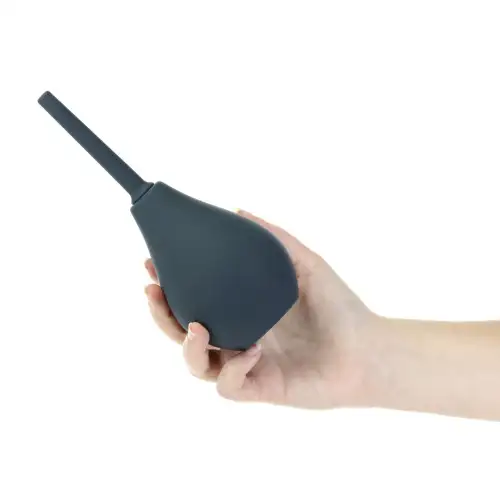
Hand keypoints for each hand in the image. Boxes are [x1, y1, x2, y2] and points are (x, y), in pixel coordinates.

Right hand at [144, 210, 375, 408]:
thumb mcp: (306, 264)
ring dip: (188, 346)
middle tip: (153, 291)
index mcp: (243, 309)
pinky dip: (232, 368)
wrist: (369, 350)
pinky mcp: (260, 389)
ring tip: (197, 326)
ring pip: (196, 365)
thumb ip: (275, 239)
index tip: (152, 265)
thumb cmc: (339, 307)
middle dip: (161, 315)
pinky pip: (229, 386)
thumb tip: (239, 211)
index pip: (194, 299)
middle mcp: (238, 336)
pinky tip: (250, 350)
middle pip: (183, 332)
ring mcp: (246, 365)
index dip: (169, 286)